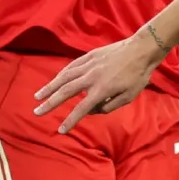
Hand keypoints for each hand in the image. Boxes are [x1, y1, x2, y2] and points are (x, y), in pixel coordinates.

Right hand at [33, 32, 162, 133]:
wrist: (141, 49)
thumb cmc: (138, 75)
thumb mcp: (128, 97)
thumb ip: (109, 106)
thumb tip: (93, 110)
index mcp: (102, 89)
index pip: (81, 109)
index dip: (70, 121)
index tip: (60, 130)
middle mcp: (91, 77)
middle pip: (66, 92)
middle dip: (50, 103)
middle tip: (37, 112)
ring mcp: (89, 64)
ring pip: (64, 77)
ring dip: (49, 87)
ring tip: (38, 96)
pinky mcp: (90, 55)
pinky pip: (72, 66)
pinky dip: (61, 74)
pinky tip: (55, 79)